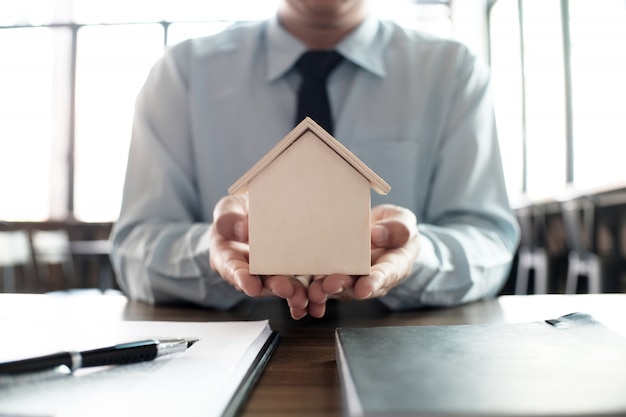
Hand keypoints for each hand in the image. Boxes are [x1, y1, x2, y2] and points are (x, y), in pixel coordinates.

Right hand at [208, 195, 308, 318]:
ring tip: (303, 296)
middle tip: (285, 290)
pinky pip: (299, 281)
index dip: (242, 278)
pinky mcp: (290, 270)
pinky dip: (308, 289)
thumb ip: (229, 220)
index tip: (251, 287)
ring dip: (294, 292)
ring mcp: (271, 273)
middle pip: (262, 282)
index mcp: (229, 257)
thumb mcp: (227, 211)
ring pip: (282, 285)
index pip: (233, 269)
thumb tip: (243, 229)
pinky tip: (318, 296)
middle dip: (274, 287)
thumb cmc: (236, 215)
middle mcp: (250, 271)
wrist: (252, 216)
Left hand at [307, 204, 420, 317]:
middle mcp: (371, 277)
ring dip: (324, 291)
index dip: (375, 282)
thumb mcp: (403, 223)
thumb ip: (397, 229)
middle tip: (330, 285)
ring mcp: (351, 278)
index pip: (386, 275)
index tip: (364, 288)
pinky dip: (310, 289)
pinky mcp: (333, 274)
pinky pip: (321, 283)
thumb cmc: (395, 229)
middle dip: (342, 286)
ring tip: (313, 291)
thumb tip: (378, 234)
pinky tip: (300, 294)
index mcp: (393, 266)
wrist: (384, 234)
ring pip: (337, 288)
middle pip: (357, 285)